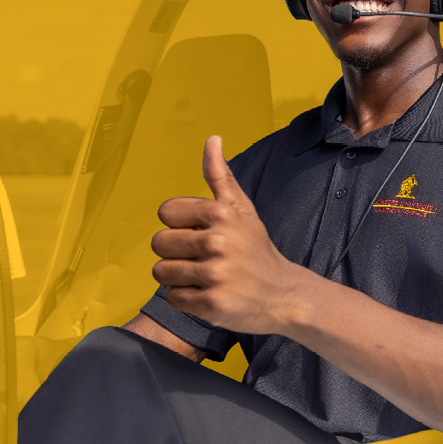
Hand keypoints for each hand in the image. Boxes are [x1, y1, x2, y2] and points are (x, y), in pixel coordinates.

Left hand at [151, 136, 310, 334]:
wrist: (284, 294)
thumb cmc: (256, 249)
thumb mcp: (242, 209)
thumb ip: (220, 176)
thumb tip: (212, 139)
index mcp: (221, 215)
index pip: (166, 213)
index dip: (178, 225)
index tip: (198, 234)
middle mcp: (217, 242)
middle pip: (159, 243)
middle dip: (173, 253)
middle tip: (198, 259)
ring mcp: (215, 275)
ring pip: (162, 272)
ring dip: (176, 277)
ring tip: (202, 278)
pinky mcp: (211, 304)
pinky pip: (173, 298)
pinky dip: (185, 299)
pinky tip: (207, 294)